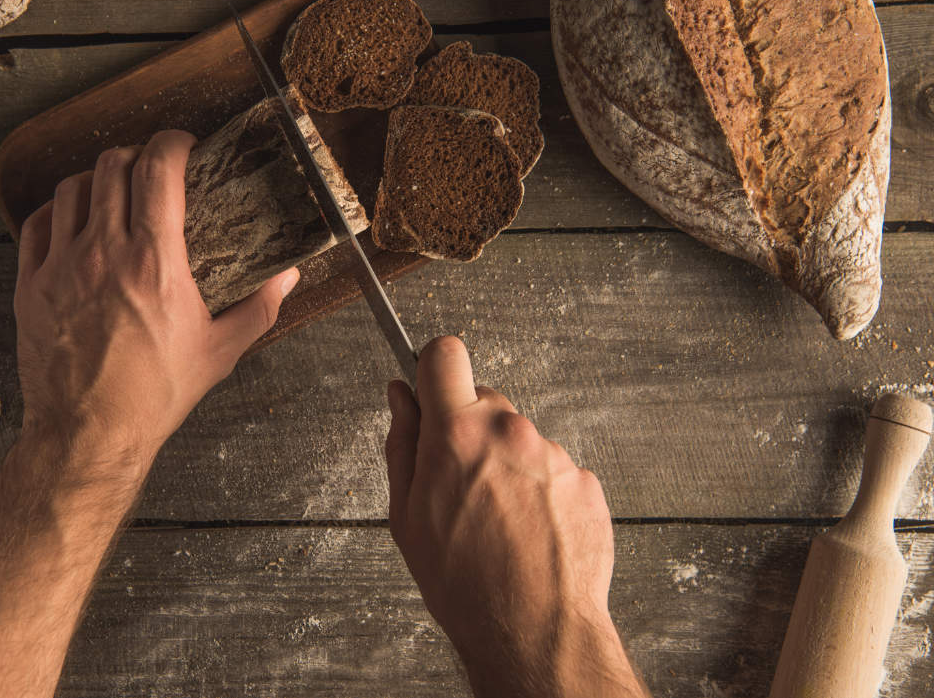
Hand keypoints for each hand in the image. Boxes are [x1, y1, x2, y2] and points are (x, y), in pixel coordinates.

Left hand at [13, 131, 298, 495]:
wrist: (90, 433)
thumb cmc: (155, 395)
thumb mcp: (220, 351)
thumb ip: (259, 307)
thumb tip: (288, 277)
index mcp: (155, 262)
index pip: (159, 169)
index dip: (173, 142)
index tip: (183, 145)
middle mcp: (104, 253)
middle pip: (113, 165)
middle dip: (137, 155)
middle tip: (151, 168)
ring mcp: (61, 266)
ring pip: (71, 187)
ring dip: (97, 179)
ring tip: (113, 191)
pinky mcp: (30, 285)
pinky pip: (37, 223)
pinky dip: (57, 211)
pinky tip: (73, 221)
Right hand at [385, 336, 646, 697]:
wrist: (533, 630)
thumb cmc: (465, 583)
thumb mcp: (406, 516)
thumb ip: (402, 444)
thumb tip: (400, 398)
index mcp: (457, 433)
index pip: (445, 355)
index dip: (433, 368)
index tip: (430, 388)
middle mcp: (509, 431)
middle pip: (484, 401)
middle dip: (468, 430)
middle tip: (458, 485)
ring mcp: (552, 454)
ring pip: (519, 439)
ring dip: (506, 467)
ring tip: (497, 523)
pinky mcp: (584, 479)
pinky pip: (552, 470)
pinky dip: (540, 493)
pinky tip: (528, 534)